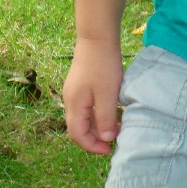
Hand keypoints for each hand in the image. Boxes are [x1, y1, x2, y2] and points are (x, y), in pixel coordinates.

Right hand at [62, 37, 122, 154]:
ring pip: (83, 117)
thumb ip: (106, 117)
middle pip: (78, 128)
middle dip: (94, 138)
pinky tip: (112, 111)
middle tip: (114, 141)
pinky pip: (87, 107)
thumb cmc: (103, 65)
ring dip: (97, 126)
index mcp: (74, 105)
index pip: (77, 135)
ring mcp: (75, 92)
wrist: (97, 37)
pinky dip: (97, 114)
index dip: (92, 146)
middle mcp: (70, 100)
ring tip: (116, 127)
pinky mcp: (81, 85)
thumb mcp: (108, 94)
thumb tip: (106, 139)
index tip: (108, 150)